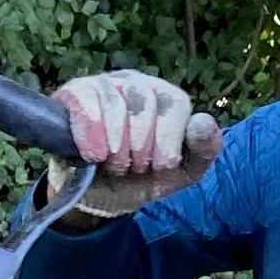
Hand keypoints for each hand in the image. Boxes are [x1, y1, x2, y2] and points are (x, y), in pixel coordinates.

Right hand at [55, 71, 221, 178]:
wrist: (98, 196)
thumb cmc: (142, 178)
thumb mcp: (180, 173)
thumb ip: (203, 150)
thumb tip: (204, 123)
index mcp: (165, 98)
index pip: (175, 102)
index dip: (168, 138)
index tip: (160, 166)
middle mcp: (136, 83)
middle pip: (144, 100)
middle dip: (140, 144)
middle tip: (133, 168)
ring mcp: (104, 84)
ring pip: (114, 100)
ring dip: (116, 142)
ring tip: (113, 164)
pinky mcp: (75, 92)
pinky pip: (85, 99)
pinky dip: (91, 132)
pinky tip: (94, 154)